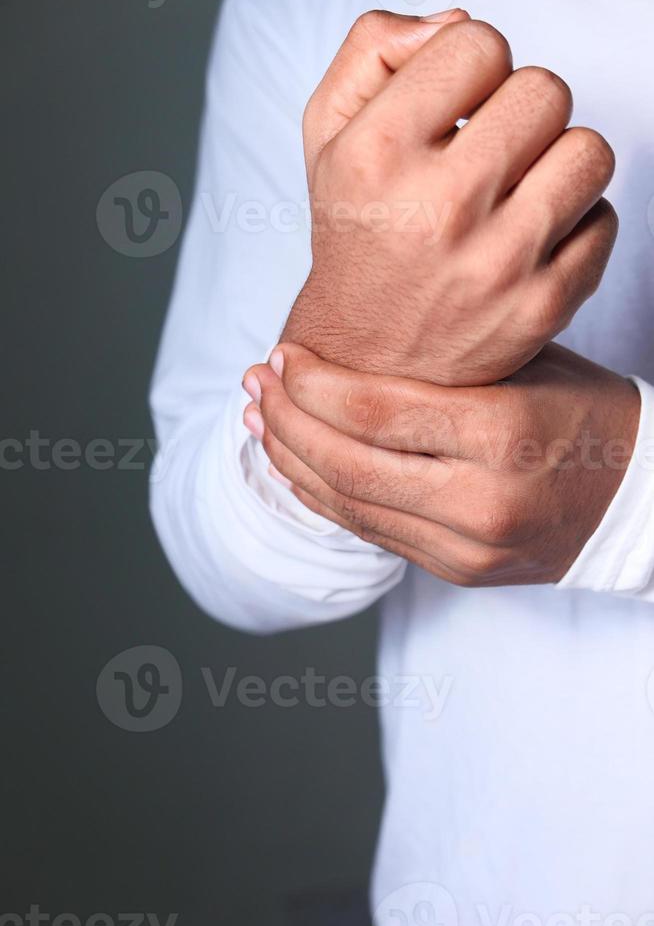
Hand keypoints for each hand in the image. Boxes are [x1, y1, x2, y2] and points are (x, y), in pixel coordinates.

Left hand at [243, 344, 639, 586]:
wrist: (638, 496)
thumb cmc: (582, 411)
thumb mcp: (520, 365)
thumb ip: (437, 368)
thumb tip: (337, 354)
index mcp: (503, 430)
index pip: (373, 409)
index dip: (311, 383)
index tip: (281, 357)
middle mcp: (482, 497)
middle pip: (347, 463)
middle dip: (285, 422)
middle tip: (255, 385)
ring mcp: (469, 546)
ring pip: (351, 506)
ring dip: (293, 462)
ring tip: (260, 424)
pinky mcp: (460, 571)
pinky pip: (373, 533)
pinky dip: (327, 498)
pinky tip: (300, 467)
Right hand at [281, 10, 617, 385]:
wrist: (365, 359)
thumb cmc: (357, 239)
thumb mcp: (326, 136)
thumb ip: (374, 50)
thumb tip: (459, 21)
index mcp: (378, 156)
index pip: (479, 43)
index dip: (472, 70)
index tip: (454, 112)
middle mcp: (438, 209)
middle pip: (546, 91)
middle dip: (520, 113)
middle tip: (489, 152)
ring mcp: (497, 264)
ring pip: (589, 152)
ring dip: (557, 163)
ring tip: (516, 192)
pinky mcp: (541, 307)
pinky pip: (604, 221)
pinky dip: (574, 225)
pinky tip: (528, 243)